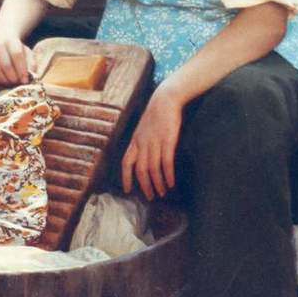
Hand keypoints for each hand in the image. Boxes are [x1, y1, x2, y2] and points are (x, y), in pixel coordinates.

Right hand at [0, 36, 36, 85]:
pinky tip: (2, 82)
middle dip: (13, 78)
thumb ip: (31, 64)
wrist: (3, 40)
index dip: (21, 70)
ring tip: (11, 83)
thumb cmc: (18, 50)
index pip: (16, 55)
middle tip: (18, 83)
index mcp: (12, 41)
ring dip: (4, 80)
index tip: (25, 80)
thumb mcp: (28, 53)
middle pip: (5, 65)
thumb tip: (31, 76)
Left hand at [121, 85, 183, 199]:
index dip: (126, 177)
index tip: (127, 190)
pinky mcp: (168, 141)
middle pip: (141, 170)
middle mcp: (143, 143)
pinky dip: (168, 175)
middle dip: (145, 186)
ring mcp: (155, 142)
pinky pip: (166, 162)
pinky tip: (171, 182)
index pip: (126, 162)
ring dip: (158, 183)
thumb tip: (142, 156)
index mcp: (135, 140)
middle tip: (151, 197)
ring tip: (162, 192)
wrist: (165, 99)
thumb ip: (141, 142)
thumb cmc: (156, 113)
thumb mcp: (142, 127)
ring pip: (153, 169)